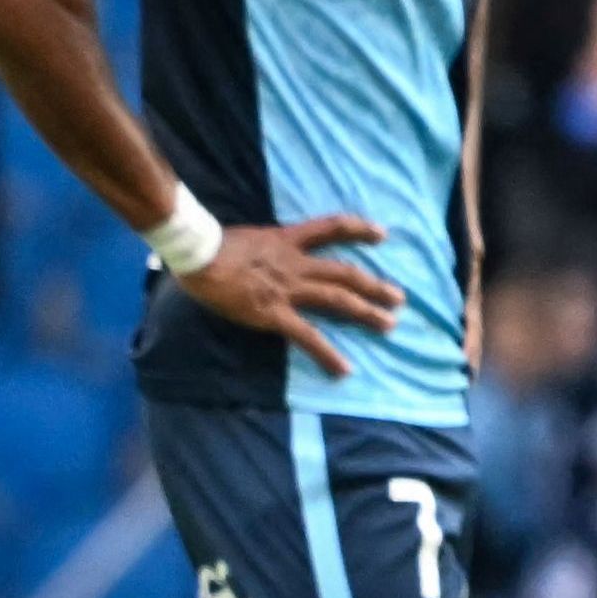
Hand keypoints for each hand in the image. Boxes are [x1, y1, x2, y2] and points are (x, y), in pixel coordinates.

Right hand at [180, 215, 401, 382]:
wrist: (197, 254)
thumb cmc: (212, 244)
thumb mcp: (250, 236)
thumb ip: (269, 245)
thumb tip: (270, 248)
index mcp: (288, 240)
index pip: (331, 227)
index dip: (359, 229)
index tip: (382, 234)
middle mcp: (296, 264)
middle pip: (346, 272)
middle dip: (374, 285)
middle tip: (399, 297)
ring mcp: (288, 289)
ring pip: (338, 299)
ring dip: (366, 313)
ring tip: (389, 324)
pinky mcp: (275, 313)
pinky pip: (307, 336)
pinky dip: (328, 354)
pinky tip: (344, 369)